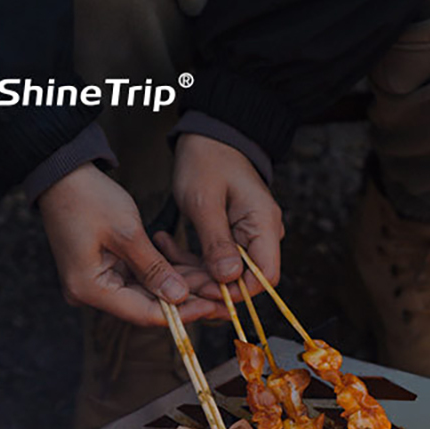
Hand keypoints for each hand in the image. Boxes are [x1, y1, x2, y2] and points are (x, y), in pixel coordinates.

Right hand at [38, 164, 218, 325]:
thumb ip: (154, 268)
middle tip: (220, 300)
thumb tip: (180, 299)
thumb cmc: (87, 195)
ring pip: (145, 293)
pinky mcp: (103, 271)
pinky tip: (191, 271)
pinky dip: (162, 274)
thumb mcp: (127, 231)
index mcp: (90, 289)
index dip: (180, 314)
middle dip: (184, 301)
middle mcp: (90, 294)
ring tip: (212, 285)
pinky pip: (138, 279)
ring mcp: (95, 284)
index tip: (211, 307)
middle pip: (146, 306)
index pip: (143, 313)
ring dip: (177, 288)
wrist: (60, 173)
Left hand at [171, 133, 283, 288]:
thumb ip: (217, 241)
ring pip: (225, 274)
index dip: (238, 291)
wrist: (208, 137)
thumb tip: (229, 279)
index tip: (206, 290)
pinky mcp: (232, 238)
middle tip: (175, 278)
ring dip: (195, 274)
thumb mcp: (204, 200)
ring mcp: (247, 238)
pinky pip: (215, 262)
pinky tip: (167, 246)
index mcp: (264, 225)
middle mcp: (262, 235)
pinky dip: (192, 260)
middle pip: (244, 280)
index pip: (265, 277)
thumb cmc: (207, 160)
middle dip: (209, 285)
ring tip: (164, 259)